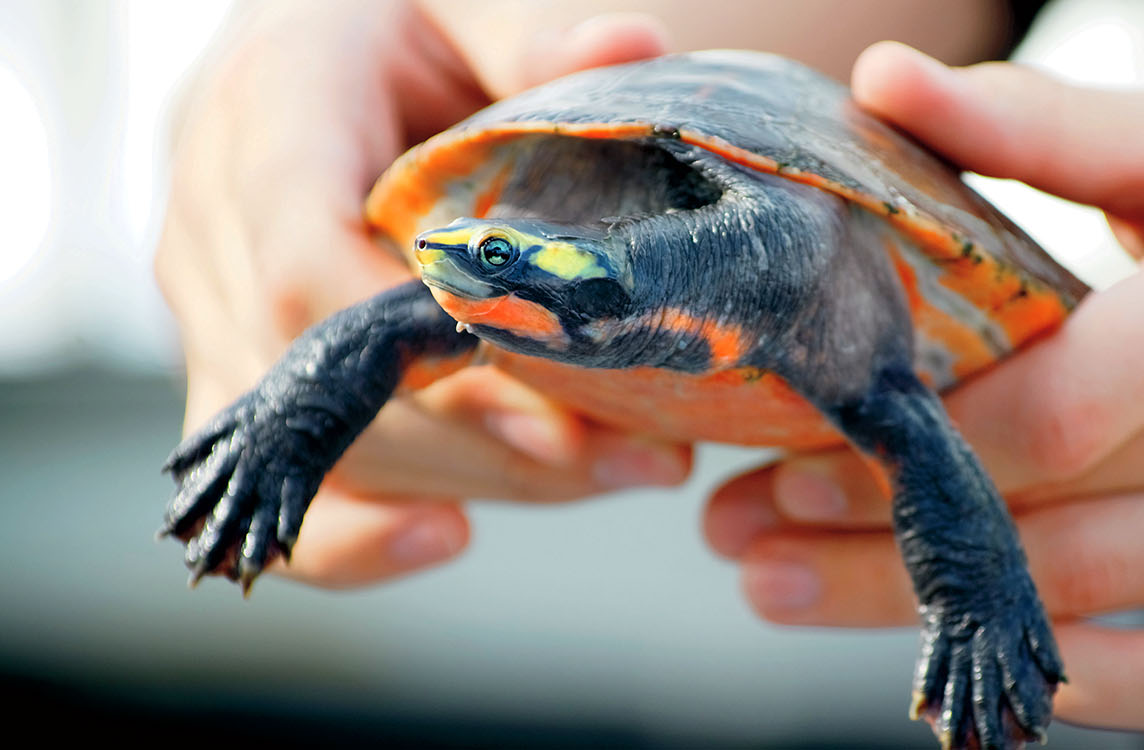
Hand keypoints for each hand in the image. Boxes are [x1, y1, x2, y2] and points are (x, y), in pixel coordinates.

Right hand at [156, 0, 684, 587]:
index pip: (307, 263)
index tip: (561, 382)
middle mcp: (215, 225)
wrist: (324, 66)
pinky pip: (273, 482)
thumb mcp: (462, 3)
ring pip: (311, 450)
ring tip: (613, 474)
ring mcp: (210, 312)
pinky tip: (452, 538)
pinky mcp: (235, 374)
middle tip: (637, 451)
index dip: (425, 348)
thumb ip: (534, 35)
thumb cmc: (399, 30)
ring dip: (470, 481)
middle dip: (488, 437)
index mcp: (270, 116)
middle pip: (322, 382)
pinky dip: (355, 537)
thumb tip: (634, 48)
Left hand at [703, 42, 1143, 733]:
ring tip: (790, 596)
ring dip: (928, 619)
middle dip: (878, 540)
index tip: (795, 451)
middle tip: (742, 540)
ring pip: (1103, 610)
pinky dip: (1076, 690)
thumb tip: (880, 82)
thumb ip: (1042, 125)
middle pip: (1062, 515)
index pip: (1070, 400)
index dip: (920, 444)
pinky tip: (967, 666)